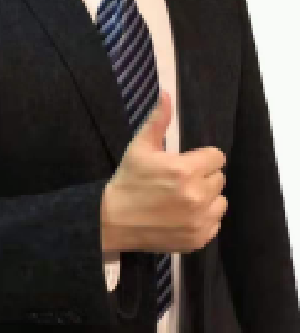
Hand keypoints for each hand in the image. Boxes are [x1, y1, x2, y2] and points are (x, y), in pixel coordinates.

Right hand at [101, 89, 226, 253]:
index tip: (186, 163)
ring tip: (183, 198)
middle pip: (219, 178)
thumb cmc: (128, 180)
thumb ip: (158, 120)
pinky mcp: (198, 239)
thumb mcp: (140, 147)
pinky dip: (203, 219)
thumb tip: (167, 94)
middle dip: (203, 176)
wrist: (112, 221)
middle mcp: (197, 196)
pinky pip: (215, 223)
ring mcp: (199, 220)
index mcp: (185, 170)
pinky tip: (183, 215)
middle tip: (180, 181)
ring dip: (207, 198)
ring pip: (220, 201)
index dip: (202, 158)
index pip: (217, 157)